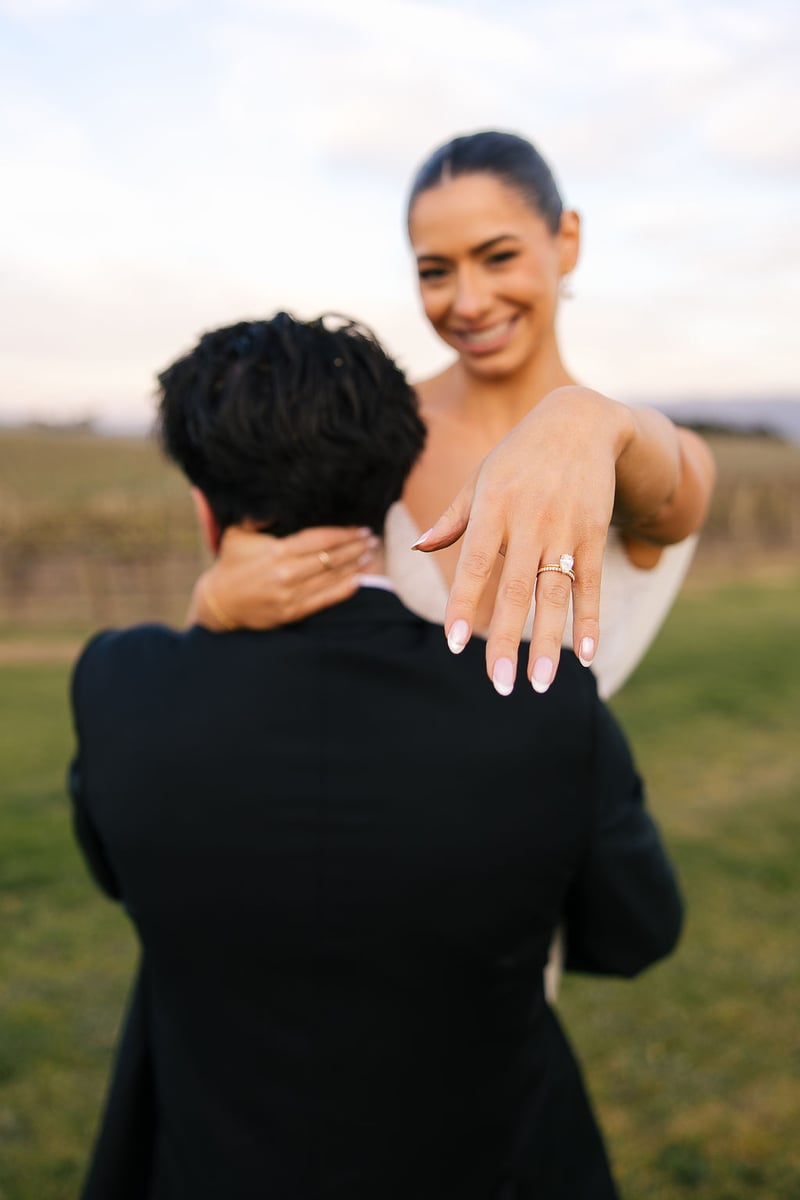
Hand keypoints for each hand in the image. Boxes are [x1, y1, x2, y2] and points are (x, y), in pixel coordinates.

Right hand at [189, 525, 378, 630]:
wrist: (218, 602)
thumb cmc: (231, 563)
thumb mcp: (238, 534)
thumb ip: (259, 518)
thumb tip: (279, 500)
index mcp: (276, 551)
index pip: (319, 539)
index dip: (343, 534)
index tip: (361, 528)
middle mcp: (286, 573)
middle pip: (330, 557)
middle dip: (354, 547)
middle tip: (372, 540)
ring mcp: (290, 594)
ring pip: (331, 578)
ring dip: (354, 566)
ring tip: (371, 556)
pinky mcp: (291, 612)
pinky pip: (323, 600)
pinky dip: (343, 590)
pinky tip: (359, 581)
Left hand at [414, 387, 632, 694]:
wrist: (581, 420)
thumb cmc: (519, 454)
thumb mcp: (481, 477)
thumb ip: (453, 518)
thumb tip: (421, 548)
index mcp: (493, 507)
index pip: (475, 565)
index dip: (465, 605)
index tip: (456, 645)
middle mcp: (529, 520)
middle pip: (516, 590)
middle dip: (507, 642)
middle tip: (500, 685)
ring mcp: (565, 528)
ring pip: (555, 594)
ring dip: (549, 642)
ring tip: (540, 682)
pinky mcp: (594, 532)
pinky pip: (591, 583)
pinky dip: (590, 619)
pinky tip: (587, 653)